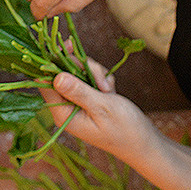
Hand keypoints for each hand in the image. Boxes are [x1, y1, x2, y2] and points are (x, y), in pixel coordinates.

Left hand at [39, 59, 157, 165]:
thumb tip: (56, 77)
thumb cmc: (125, 129)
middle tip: (102, 81)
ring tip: (109, 89)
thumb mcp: (102, 107)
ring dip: (94, 74)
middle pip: (62, 73)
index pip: (45, 84)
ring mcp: (76, 101)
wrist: (145, 143)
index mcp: (63, 113)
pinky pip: (87, 77)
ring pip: (77, 71)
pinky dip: (100, 79)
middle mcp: (65, 107)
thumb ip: (78, 91)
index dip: (52, 62)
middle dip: (83, 69)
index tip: (67, 46)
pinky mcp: (86, 97)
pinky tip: (111, 90)